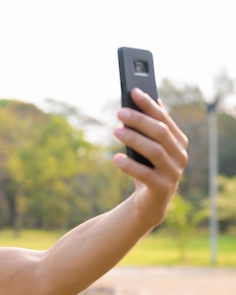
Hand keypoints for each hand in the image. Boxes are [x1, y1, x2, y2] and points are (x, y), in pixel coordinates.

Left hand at [113, 88, 188, 225]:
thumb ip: (149, 127)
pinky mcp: (162, 188)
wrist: (150, 202)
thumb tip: (145, 99)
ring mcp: (173, 172)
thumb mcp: (148, 147)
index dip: (149, 104)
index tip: (133, 91)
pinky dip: (130, 166)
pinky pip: (145, 174)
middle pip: (160, 132)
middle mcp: (180, 155)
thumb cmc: (148, 168)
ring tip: (116, 131)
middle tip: (120, 112)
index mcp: (178, 141)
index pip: (164, 118)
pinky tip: (115, 158)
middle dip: (140, 120)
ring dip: (134, 139)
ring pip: (154, 151)